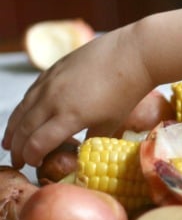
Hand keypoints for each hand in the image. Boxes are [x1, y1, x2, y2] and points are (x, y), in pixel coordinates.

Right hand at [2, 27, 153, 167]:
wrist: (132, 55)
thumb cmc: (127, 92)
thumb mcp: (111, 122)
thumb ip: (93, 138)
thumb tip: (82, 150)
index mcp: (69, 116)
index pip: (38, 143)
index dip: (32, 157)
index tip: (33, 164)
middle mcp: (53, 99)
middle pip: (25, 128)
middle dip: (18, 147)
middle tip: (17, 160)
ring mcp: (50, 82)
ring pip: (23, 109)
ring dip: (13, 128)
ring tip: (9, 142)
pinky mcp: (53, 69)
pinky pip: (30, 92)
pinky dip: (23, 108)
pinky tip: (23, 115)